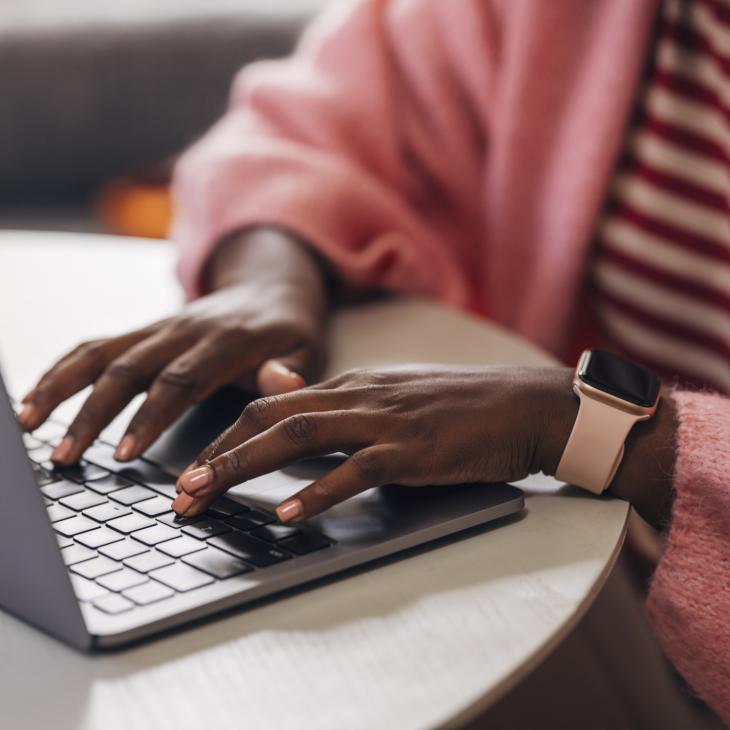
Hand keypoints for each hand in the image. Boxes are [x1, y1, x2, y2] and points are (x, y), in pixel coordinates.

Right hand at [17, 228, 327, 465]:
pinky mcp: (144, 332)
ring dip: (61, 387)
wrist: (269, 287)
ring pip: (100, 353)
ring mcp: (159, 328)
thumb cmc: (287, 330)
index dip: (149, 415)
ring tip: (29, 425)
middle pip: (128, 368)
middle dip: (93, 413)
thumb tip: (284, 380)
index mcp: (224, 341)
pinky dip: (62, 369)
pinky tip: (36, 397)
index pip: (180, 379)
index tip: (125, 453)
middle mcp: (183, 331)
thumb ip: (292, 368)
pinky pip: (95, 345)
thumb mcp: (305, 348)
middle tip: (67, 456)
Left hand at [172, 366, 579, 520]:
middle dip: (216, 453)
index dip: (224, 435)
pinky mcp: (414, 448)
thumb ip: (338, 400)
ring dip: (245, 466)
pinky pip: (356, 469)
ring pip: (298, 435)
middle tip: (178, 492)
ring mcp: (385, 419)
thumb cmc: (460, 406)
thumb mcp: (391, 395)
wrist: (525, 404)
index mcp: (351, 384)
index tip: (192, 466)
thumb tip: (284, 392)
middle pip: (270, 417)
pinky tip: (289, 512)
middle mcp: (358, 394)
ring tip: (205, 496)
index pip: (271, 403)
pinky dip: (319, 490)